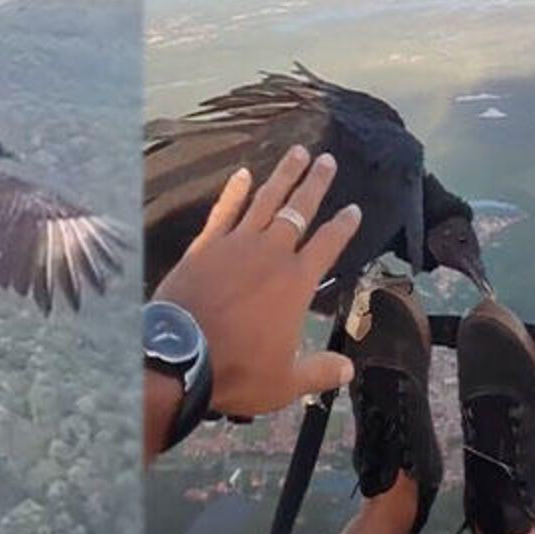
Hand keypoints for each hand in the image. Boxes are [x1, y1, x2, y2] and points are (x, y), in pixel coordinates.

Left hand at [154, 144, 362, 415]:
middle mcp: (271, 254)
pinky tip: (242, 174)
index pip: (328, 244)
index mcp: (297, 282)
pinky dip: (234, 191)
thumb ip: (319, 371)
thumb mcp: (286, 381)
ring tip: (297, 152)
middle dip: (316, 184)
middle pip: (299, 211)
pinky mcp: (205, 246)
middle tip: (328, 160)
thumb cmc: (237, 369)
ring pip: (265, 200)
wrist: (180, 357)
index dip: (343, 225)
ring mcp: (236, 245)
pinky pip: (224, 211)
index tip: (354, 208)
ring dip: (283, 176)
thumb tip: (348, 369)